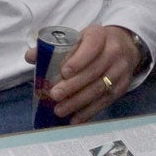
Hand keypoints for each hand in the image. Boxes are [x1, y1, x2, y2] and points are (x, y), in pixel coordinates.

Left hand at [22, 25, 141, 123]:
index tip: (64, 72)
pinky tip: (75, 119)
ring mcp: (120, 70)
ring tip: (60, 110)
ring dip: (78, 102)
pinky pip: (105, 101)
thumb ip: (53, 47)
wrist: (125, 47)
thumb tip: (30, 57)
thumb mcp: (77, 38)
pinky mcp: (122, 87)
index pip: (91, 46)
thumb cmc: (93, 44)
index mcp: (99, 35)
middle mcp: (113, 51)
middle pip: (94, 71)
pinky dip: (89, 112)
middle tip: (54, 95)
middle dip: (73, 85)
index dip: (79, 60)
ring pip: (99, 88)